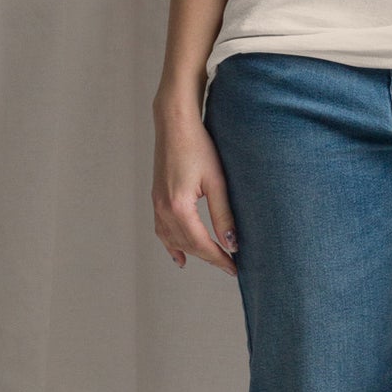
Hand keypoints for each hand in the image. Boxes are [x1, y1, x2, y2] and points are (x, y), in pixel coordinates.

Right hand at [152, 104, 238, 274]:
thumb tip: (231, 243)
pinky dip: (170, 245)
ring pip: (173, 240)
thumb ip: (223, 215)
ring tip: (210, 261)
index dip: (219, 258)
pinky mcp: (157, 197)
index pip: (202, 244)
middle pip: (187, 245)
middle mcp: (164, 209)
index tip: (234, 268)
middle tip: (229, 265)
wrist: (174, 123)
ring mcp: (157, 204)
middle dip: (209, 257)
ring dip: (191, 253)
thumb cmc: (198, 146)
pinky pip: (161, 230)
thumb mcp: (216, 182)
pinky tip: (178, 255)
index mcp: (179, 207)